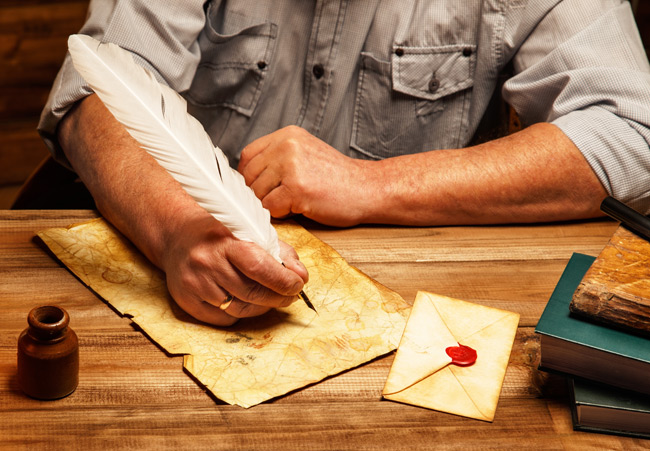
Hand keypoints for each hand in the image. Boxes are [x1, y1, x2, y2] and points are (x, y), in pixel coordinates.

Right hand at [160, 210, 307, 325]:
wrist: (177, 236)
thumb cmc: (221, 234)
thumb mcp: (251, 232)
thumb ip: (280, 252)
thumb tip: (301, 277)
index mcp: (225, 240)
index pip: (259, 267)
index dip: (283, 280)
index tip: (297, 284)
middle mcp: (207, 262)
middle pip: (252, 292)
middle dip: (278, 297)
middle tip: (290, 295)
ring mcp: (195, 283)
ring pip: (240, 309)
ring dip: (262, 307)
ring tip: (270, 298)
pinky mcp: (186, 301)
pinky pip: (223, 319)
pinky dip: (239, 314)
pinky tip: (244, 301)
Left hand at [238, 126, 373, 226]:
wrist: (369, 189)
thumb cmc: (338, 178)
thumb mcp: (306, 154)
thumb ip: (278, 158)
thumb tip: (245, 178)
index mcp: (287, 135)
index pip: (248, 156)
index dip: (249, 177)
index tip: (260, 189)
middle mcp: (287, 146)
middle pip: (249, 176)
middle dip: (259, 194)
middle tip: (279, 200)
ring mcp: (291, 166)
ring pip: (258, 194)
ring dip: (271, 205)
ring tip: (294, 203)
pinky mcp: (297, 188)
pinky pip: (270, 208)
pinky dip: (281, 214)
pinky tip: (300, 208)